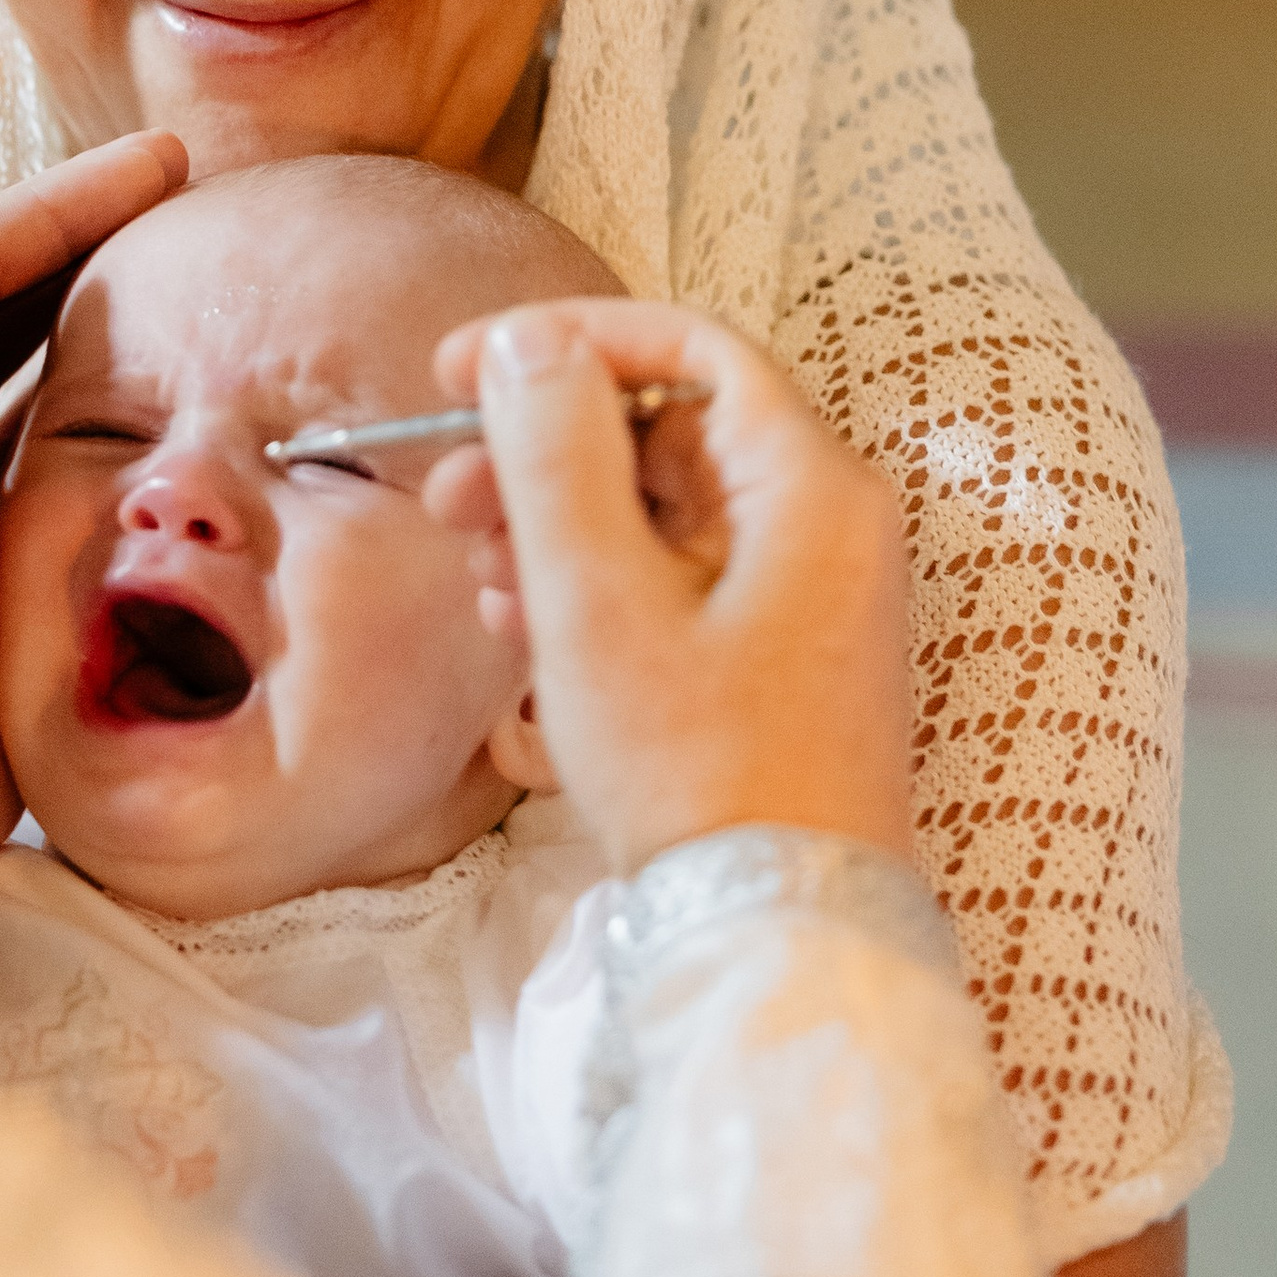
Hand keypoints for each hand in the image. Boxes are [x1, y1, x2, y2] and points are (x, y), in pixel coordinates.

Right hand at [422, 299, 910, 880]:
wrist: (778, 936)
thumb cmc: (698, 770)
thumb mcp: (598, 601)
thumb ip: (557, 452)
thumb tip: (530, 340)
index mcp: (810, 485)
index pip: (686, 347)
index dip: (564, 341)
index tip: (458, 370)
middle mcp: (829, 523)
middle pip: (667, 430)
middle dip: (543, 449)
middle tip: (446, 495)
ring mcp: (811, 594)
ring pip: (664, 509)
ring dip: (556, 523)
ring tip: (477, 577)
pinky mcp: (784, 656)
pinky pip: (681, 581)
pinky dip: (597, 586)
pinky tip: (523, 629)